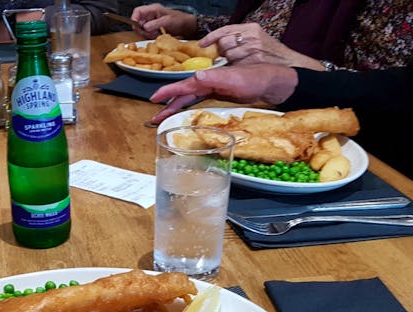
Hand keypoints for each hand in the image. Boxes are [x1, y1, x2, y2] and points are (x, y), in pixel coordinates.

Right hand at [130, 4, 196, 38]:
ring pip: (142, 29)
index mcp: (153, 9)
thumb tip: (144, 28)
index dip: (134, 19)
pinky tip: (158, 36)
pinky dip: (151, 36)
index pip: (137, 12)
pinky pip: (147, 33)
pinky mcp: (153, 28)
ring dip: (147, 34)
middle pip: (138, 22)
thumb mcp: (167, 21)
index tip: (137, 27)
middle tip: (150, 33)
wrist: (187, 26)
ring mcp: (152, 22)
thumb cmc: (179, 20)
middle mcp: (150, 15)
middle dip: (142, 29)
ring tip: (156, 34)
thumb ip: (155, 24)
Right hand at [148, 64, 298, 123]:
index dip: (168, 92)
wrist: (273, 83)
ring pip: (188, 100)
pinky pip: (197, 102)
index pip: (183, 86)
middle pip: (182, 95)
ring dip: (175, 109)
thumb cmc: (257, 79)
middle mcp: (207, 83)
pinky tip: (184, 114)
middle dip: (167, 106)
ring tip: (163, 119)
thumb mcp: (236, 78)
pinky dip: (188, 108)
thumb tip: (197, 77)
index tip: (154, 99)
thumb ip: (217, 77)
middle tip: (154, 118)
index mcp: (208, 78)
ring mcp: (212, 89)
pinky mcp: (218, 95)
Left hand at [199, 23, 324, 69]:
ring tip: (239, 63)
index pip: (225, 30)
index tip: (202, 44)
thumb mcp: (256, 40)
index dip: (211, 37)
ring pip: (228, 54)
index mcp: (251, 28)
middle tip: (227, 57)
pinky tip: (240, 68)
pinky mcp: (253, 60)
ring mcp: (253, 47)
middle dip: (222, 51)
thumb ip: (238, 39)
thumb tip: (217, 44)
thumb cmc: (269, 54)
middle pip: (224, 43)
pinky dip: (234, 67)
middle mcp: (251, 35)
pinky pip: (235, 64)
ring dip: (229, 61)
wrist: (288, 65)